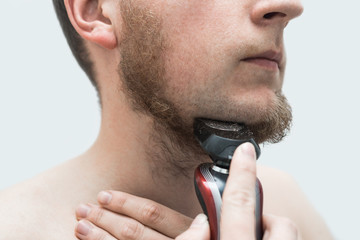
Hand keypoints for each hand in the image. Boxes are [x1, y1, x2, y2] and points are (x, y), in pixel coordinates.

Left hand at [74, 191, 192, 238]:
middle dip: (105, 218)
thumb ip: (196, 232)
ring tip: (80, 226)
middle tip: (83, 209)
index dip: (125, 203)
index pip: (152, 213)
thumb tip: (199, 218)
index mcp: (187, 234)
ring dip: (98, 238)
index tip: (104, 195)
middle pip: (133, 232)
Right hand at [176, 142, 300, 239]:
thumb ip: (191, 239)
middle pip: (280, 221)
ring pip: (288, 233)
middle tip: (243, 228)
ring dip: (268, 232)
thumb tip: (202, 221)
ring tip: (248, 239)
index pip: (240, 204)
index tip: (244, 151)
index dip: (241, 173)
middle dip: (262, 217)